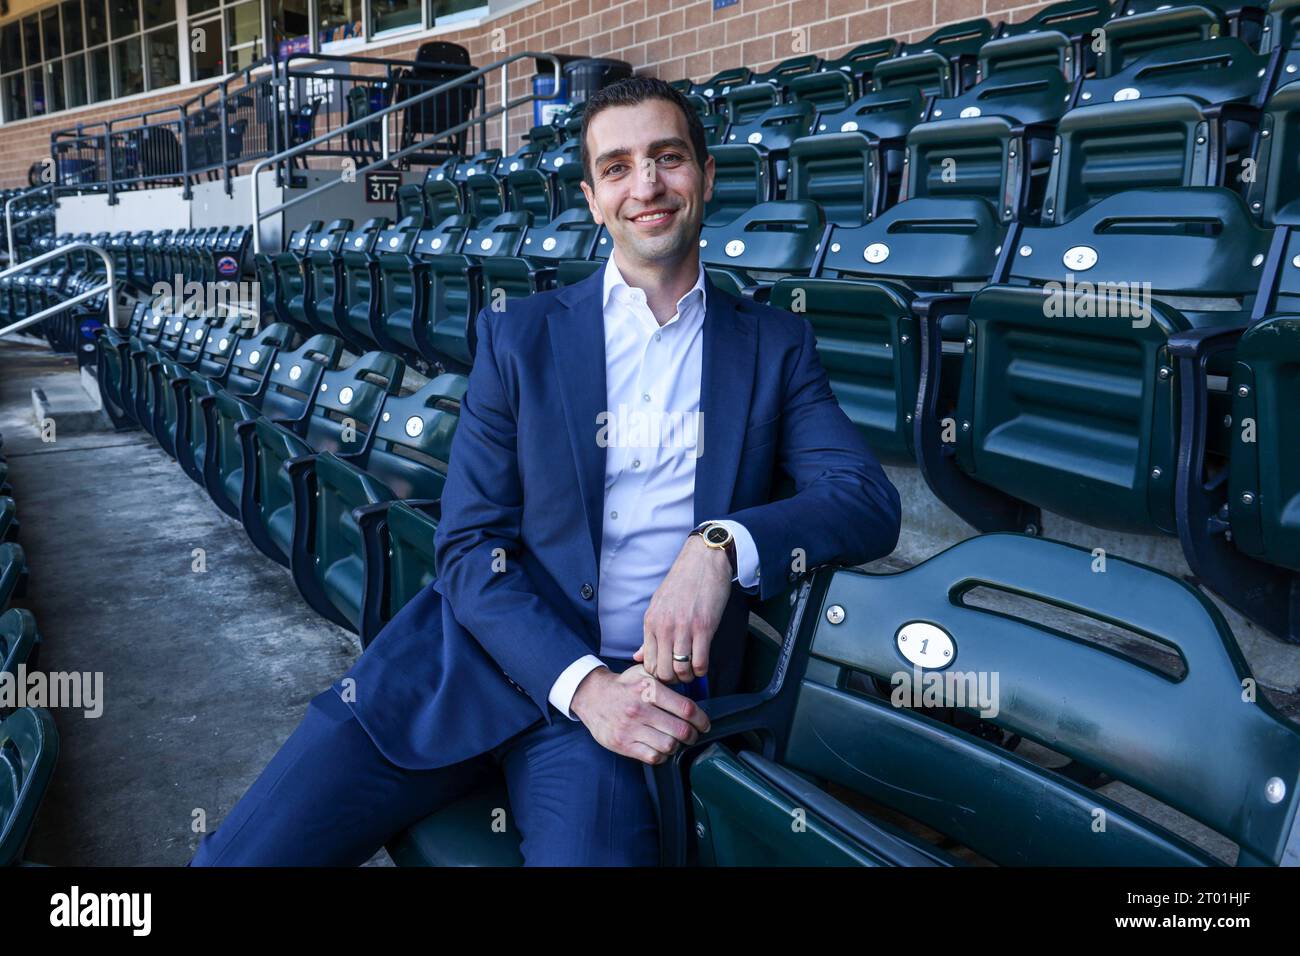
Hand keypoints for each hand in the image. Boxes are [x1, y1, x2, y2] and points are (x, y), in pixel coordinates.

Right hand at [571, 665, 710, 764]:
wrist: (591, 696)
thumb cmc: (623, 686)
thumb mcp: (643, 672)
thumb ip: (666, 678)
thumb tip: (692, 687)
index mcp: (648, 689)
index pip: (686, 708)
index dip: (701, 719)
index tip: (704, 724)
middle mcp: (640, 709)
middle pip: (681, 730)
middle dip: (692, 735)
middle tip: (693, 734)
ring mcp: (630, 728)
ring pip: (669, 746)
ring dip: (677, 745)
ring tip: (676, 740)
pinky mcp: (623, 744)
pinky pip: (653, 757)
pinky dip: (662, 755)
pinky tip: (661, 747)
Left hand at [636, 533, 732, 683]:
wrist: (703, 560)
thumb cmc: (682, 582)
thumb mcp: (659, 605)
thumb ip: (649, 634)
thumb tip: (637, 656)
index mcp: (650, 622)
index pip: (648, 663)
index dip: (658, 675)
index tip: (668, 672)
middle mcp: (664, 627)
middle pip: (663, 672)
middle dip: (673, 680)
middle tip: (681, 675)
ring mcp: (684, 628)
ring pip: (681, 671)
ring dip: (688, 677)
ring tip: (693, 671)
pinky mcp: (704, 627)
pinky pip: (700, 662)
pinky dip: (702, 670)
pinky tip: (703, 664)